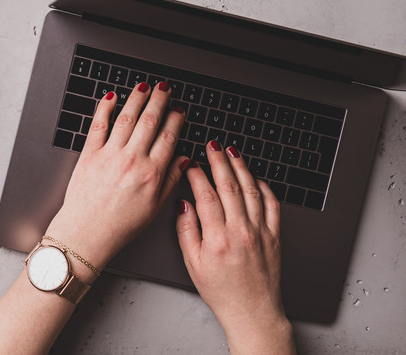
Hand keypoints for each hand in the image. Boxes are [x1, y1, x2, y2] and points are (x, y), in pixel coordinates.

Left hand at [45, 82, 185, 278]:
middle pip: (150, 121)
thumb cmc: (119, 225)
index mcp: (152, 173)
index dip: (175, 119)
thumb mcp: (153, 207)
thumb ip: (170, 180)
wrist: (87, 233)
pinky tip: (111, 97)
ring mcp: (110, 155)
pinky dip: (105, 108)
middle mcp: (132, 160)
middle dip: (159, 100)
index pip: (169, 137)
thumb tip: (185, 160)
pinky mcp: (89, 154)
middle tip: (165, 89)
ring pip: (127, 117)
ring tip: (144, 86)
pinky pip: (98, 125)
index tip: (179, 109)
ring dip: (137, 98)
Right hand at [177, 141, 294, 354]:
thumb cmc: (221, 291)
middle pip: (230, 187)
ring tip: (232, 153)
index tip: (192, 164)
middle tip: (213, 146)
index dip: (198, 175)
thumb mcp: (192, 264)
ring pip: (251, 191)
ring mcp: (260, 232)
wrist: (252, 312)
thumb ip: (186, 231)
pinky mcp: (274, 236)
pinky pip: (272, 205)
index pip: (206, 196)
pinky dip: (264, 188)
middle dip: (219, 162)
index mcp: (217, 238)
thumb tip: (183, 205)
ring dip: (241, 168)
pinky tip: (255, 179)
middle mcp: (241, 232)